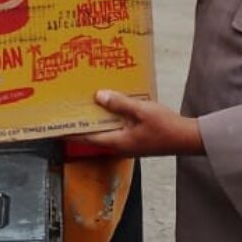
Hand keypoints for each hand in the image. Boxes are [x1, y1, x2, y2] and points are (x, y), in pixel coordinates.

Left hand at [70, 90, 204, 156]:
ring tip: (84, 106)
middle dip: (80, 123)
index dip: (68, 132)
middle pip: (93, 134)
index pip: (86, 138)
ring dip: (95, 120)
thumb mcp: (141, 111)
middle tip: (66, 110)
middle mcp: (119, 145)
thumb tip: (98, 97)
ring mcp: (128, 143)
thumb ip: (120, 104)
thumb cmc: (166, 127)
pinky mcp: (135, 138)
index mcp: (117, 142)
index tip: (53, 127)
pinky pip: (116, 128)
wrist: (187, 138)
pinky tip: (109, 106)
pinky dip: (109, 118)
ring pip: (105, 131)